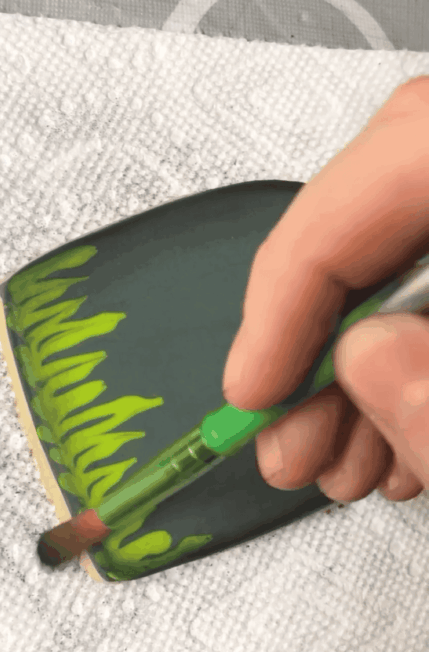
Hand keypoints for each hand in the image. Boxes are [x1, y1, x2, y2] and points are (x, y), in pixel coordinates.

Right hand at [223, 76, 428, 503]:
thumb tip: (365, 358)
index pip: (373, 183)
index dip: (288, 294)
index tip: (250, 392)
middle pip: (374, 222)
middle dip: (314, 355)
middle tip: (285, 448)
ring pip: (400, 265)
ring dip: (352, 379)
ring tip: (335, 467)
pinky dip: (401, 373)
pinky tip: (390, 442)